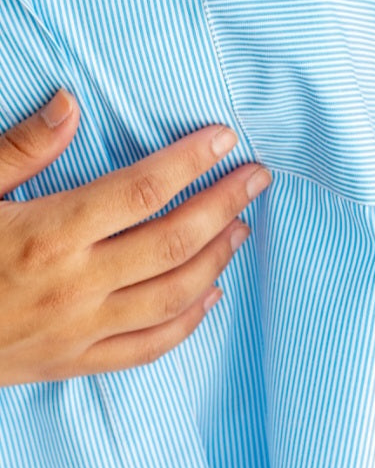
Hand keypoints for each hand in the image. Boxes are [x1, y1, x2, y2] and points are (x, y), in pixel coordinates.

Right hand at [0, 87, 269, 386]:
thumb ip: (20, 148)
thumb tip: (71, 102)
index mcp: (47, 234)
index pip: (141, 192)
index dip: (191, 162)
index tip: (226, 138)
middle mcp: (72, 286)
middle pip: (173, 241)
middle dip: (224, 203)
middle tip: (258, 176)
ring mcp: (75, 333)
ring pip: (171, 295)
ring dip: (217, 257)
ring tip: (242, 224)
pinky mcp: (68, 365)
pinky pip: (145, 349)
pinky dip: (187, 321)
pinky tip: (211, 293)